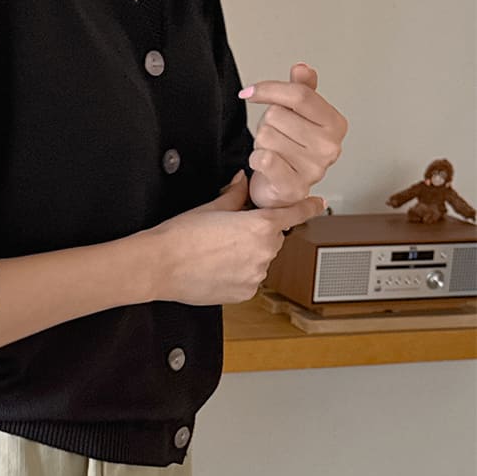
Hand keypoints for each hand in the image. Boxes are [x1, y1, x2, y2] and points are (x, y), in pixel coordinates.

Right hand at [148, 171, 325, 305]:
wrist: (159, 265)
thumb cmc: (180, 236)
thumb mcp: (211, 206)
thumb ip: (234, 194)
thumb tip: (241, 182)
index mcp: (260, 226)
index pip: (294, 214)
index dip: (308, 207)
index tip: (317, 204)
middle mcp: (263, 252)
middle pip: (273, 238)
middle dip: (258, 234)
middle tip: (228, 233)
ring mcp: (255, 276)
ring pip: (260, 260)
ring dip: (247, 255)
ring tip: (216, 253)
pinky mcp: (244, 293)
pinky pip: (249, 279)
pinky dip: (238, 274)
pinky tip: (215, 268)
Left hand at [239, 63, 348, 209]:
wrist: (283, 189)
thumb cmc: (291, 149)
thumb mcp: (298, 114)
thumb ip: (302, 90)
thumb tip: (302, 69)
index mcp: (335, 124)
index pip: (300, 95)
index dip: (270, 89)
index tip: (251, 92)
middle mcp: (330, 147)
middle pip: (277, 115)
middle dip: (267, 123)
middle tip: (277, 137)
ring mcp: (314, 170)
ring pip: (266, 135)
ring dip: (261, 143)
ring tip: (274, 152)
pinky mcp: (293, 188)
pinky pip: (263, 159)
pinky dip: (255, 158)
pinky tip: (265, 164)